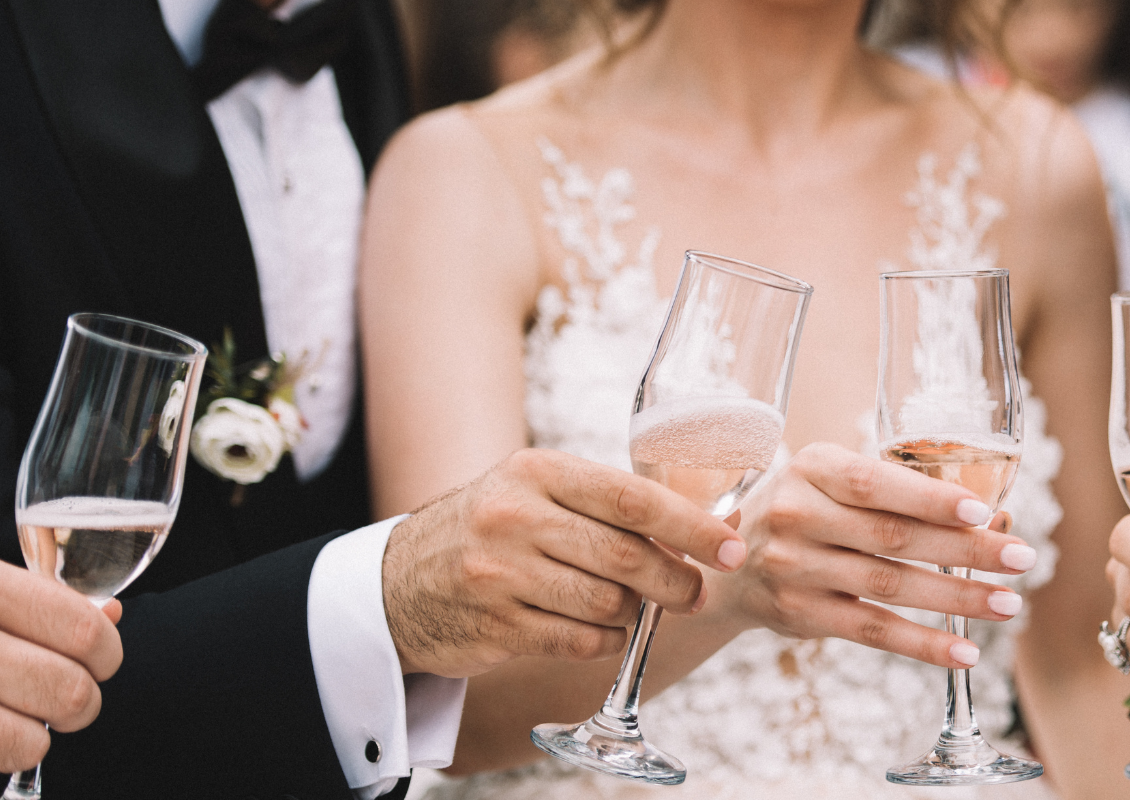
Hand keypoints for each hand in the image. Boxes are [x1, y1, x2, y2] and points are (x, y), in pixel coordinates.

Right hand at [0, 559, 122, 771]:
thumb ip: (39, 600)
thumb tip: (109, 616)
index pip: (83, 632)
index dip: (106, 656)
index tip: (98, 662)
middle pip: (67, 691)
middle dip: (78, 705)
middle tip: (61, 702)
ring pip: (28, 743)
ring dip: (30, 742)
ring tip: (12, 722)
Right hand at [382, 449, 745, 677]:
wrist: (397, 584)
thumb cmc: (493, 531)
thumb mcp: (538, 493)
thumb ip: (611, 504)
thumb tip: (714, 524)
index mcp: (538, 471)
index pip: (632, 498)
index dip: (692, 527)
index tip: (732, 548)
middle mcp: (515, 517)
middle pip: (626, 556)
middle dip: (677, 581)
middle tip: (697, 593)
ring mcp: (500, 574)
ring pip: (607, 603)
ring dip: (636, 614)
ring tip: (634, 609)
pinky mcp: (494, 626)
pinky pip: (579, 640)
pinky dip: (605, 641)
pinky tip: (601, 630)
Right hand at [714, 443, 1037, 670]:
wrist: (729, 563)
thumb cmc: (809, 510)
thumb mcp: (833, 481)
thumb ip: (901, 493)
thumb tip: (996, 519)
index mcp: (813, 467)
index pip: (875, 481)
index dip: (930, 499)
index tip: (982, 512)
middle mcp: (798, 514)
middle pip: (893, 537)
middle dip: (965, 551)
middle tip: (1021, 558)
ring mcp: (795, 568)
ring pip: (889, 586)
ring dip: (956, 599)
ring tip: (1007, 604)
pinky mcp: (801, 614)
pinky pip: (872, 631)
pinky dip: (923, 644)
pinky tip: (964, 651)